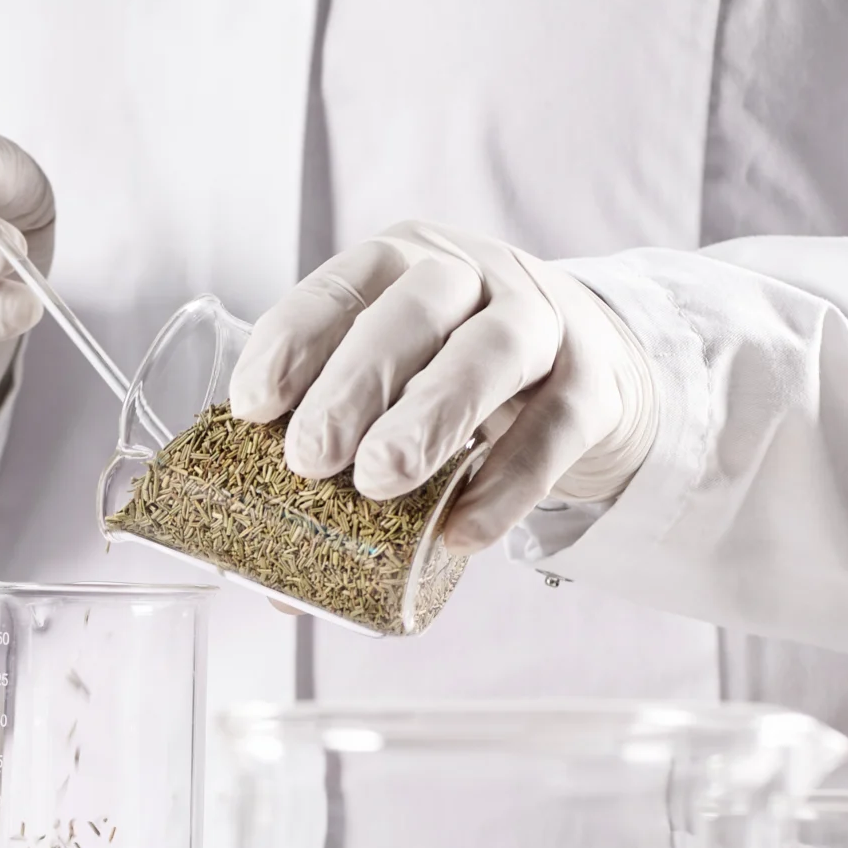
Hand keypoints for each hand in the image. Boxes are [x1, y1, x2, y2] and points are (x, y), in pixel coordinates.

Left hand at [227, 222, 656, 550]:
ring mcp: (542, 321)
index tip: (254, 405)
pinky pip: (553, 430)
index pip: (341, 285)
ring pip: (492, 351)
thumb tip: (276, 582)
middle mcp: (471, 275)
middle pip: (413, 312)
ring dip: (431, 415)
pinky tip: (460, 533)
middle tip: (309, 457)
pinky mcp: (594, 383)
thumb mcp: (394, 391)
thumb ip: (339, 462)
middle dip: (354, 383)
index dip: (292, 340)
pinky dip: (507, 485)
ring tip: (380, 481)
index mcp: (400, 265)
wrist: (587, 370)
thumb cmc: (456, 380)